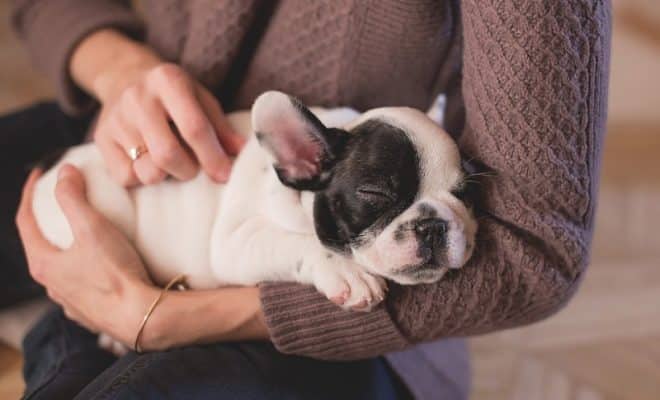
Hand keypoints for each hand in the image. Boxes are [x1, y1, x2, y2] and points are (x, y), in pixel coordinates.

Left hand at [16, 165, 268, 349]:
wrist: (141, 316)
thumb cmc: (115, 273)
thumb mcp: (93, 228)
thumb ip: (74, 198)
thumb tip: (64, 172)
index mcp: (44, 264)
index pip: (25, 221)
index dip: (29, 194)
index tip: (40, 174)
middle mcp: (51, 286)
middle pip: (41, 245)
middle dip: (48, 221)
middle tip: (61, 202)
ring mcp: (70, 301)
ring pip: (61, 268)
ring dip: (67, 247)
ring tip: (84, 233)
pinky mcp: (91, 312)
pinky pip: (81, 284)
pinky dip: (85, 267)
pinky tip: (101, 264)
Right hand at [71, 29, 244, 185]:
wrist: (124, 78)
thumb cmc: (174, 96)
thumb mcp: (201, 99)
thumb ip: (221, 128)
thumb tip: (242, 153)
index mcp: (168, 80)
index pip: (194, 127)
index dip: (212, 156)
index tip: (224, 175)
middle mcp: (138, 97)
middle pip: (167, 154)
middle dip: (188, 170)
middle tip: (193, 168)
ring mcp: (116, 119)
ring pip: (147, 170)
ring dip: (166, 175)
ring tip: (170, 162)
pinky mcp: (100, 139)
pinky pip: (126, 177)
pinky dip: (142, 178)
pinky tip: (148, 162)